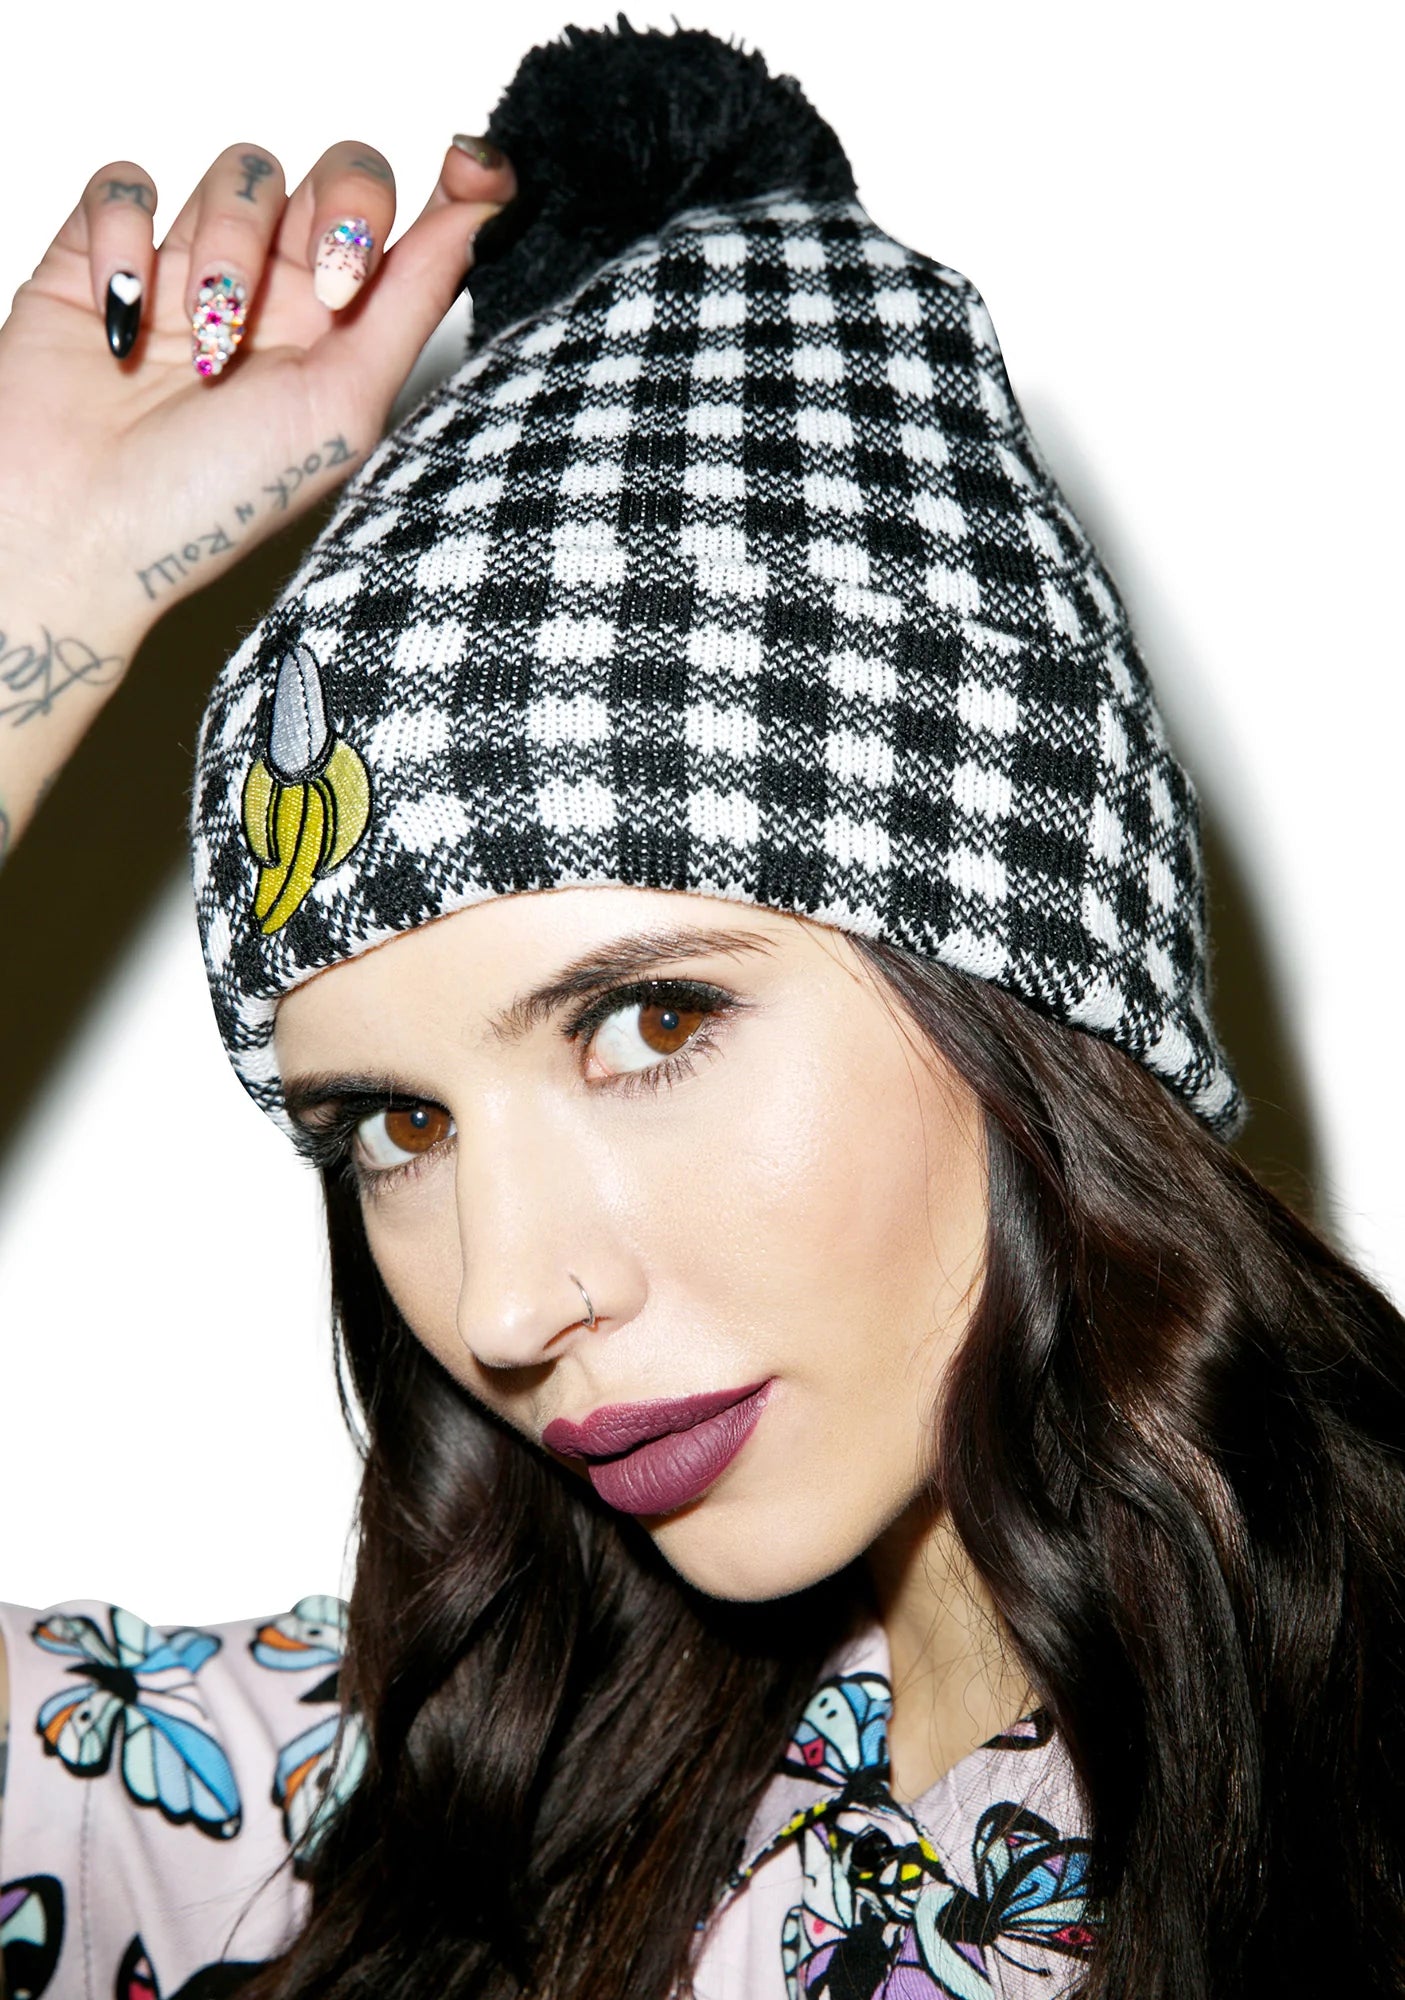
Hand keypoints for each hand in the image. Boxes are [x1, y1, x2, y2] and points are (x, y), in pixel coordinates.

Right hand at [0, 134, 513, 850]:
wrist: (79, 530)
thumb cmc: (210, 502)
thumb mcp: (345, 409)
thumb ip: (413, 304)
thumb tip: (485, 219)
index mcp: (342, 337)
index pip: (406, 228)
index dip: (447, 186)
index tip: (467, 174)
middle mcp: (278, 297)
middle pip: (334, 174)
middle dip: (339, 212)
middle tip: (324, 290)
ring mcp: (189, 269)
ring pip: (241, 173)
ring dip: (228, 254)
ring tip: (207, 349)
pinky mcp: (103, 255)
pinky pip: (128, 184)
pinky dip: (128, 241)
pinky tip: (124, 318)